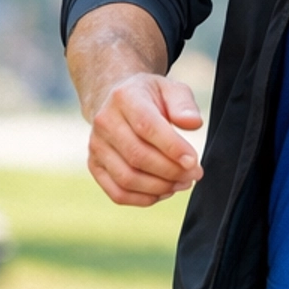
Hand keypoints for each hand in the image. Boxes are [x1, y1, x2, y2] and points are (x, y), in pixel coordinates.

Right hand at [86, 72, 203, 205]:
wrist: (118, 103)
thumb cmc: (150, 98)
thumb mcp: (171, 90)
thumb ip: (184, 105)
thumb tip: (193, 123)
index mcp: (124, 98)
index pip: (147, 127)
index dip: (172, 148)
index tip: (193, 161)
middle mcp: (104, 122)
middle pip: (137, 156)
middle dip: (171, 171)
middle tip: (194, 174)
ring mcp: (96, 146)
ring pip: (127, 178)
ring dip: (160, 187)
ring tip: (182, 182)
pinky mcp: (95, 166)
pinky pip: (118, 193)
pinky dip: (144, 199)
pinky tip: (163, 191)